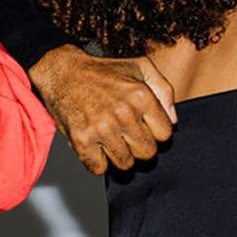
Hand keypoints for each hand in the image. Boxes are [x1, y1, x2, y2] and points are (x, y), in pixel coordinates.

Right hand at [28, 45, 176, 174]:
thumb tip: (173, 120)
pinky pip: (99, 168)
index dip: (155, 132)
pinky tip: (96, 145)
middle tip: (127, 134)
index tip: (143, 125)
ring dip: (119, 155)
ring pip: (125, 164)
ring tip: (111, 138)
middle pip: (147, 153)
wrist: (63, 72)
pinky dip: (97, 161)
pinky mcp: (81, 140)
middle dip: (139, 145)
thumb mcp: (141, 67)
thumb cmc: (103, 72)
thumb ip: (164, 90)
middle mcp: (123, 113)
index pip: (165, 135)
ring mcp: (101, 128)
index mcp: (141, 96)